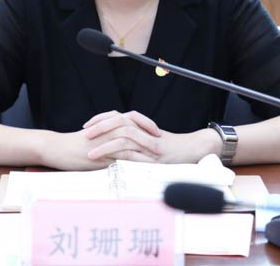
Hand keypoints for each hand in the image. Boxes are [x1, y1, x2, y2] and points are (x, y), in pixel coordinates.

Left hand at [85, 111, 220, 163]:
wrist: (194, 148)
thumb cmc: (173, 147)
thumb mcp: (152, 140)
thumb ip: (135, 140)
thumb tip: (114, 144)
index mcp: (141, 125)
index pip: (117, 116)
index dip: (101, 118)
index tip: (87, 125)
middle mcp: (145, 130)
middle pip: (118, 121)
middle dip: (99, 127)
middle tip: (85, 134)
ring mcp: (149, 142)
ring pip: (123, 137)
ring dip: (104, 145)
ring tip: (90, 153)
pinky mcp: (154, 154)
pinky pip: (134, 154)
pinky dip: (119, 157)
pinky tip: (108, 163)